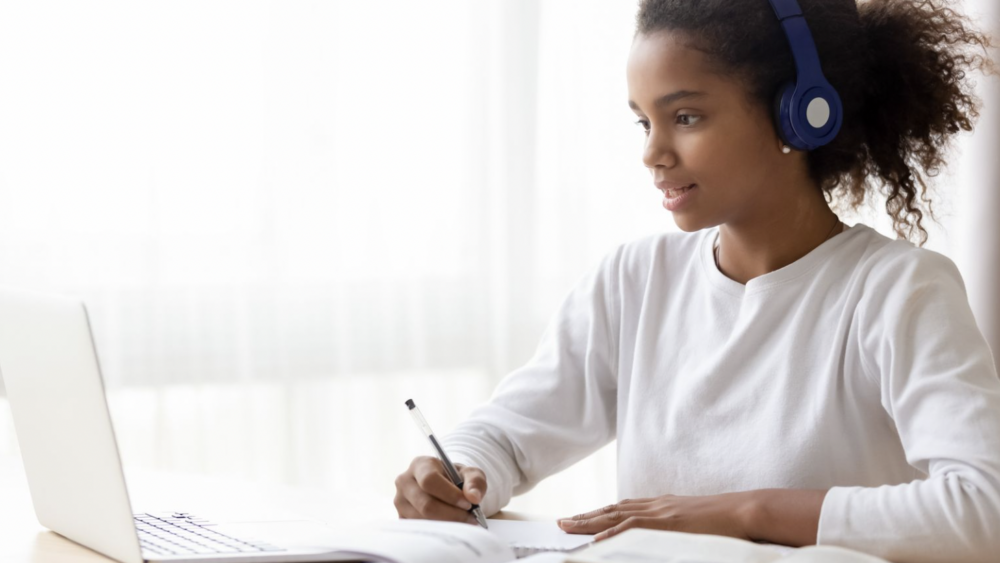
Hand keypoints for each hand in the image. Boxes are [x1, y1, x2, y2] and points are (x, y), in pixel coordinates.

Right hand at [394, 456, 486, 524]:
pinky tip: (452, 527)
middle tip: (471, 519)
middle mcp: (405, 481)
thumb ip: (475, 482)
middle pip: (425, 504)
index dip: (449, 494)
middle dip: (451, 514)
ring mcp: (400, 501)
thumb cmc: (457, 478)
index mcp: (420, 464)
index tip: (468, 504)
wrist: (446, 487)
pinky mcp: (401, 517)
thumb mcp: (470, 474)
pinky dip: (439, 531)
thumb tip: (473, 497)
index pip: (430, 480)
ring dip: (447, 524)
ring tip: (465, 523)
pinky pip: (420, 529)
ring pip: (422, 519)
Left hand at [557, 491, 755, 541]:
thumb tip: (666, 536)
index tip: (582, 517)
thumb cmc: (726, 521)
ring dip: (589, 522)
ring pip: (616, 516)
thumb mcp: (695, 522)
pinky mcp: (668, 522)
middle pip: (613, 509)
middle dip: (586, 516)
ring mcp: (661, 512)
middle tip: (562, 522)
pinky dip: (613, 533)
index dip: (601, 512)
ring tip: (567, 527)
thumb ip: (677, 527)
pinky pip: (634, 528)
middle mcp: (657, 505)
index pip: (624, 507)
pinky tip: (597, 539)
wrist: (745, 510)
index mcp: (663, 505)